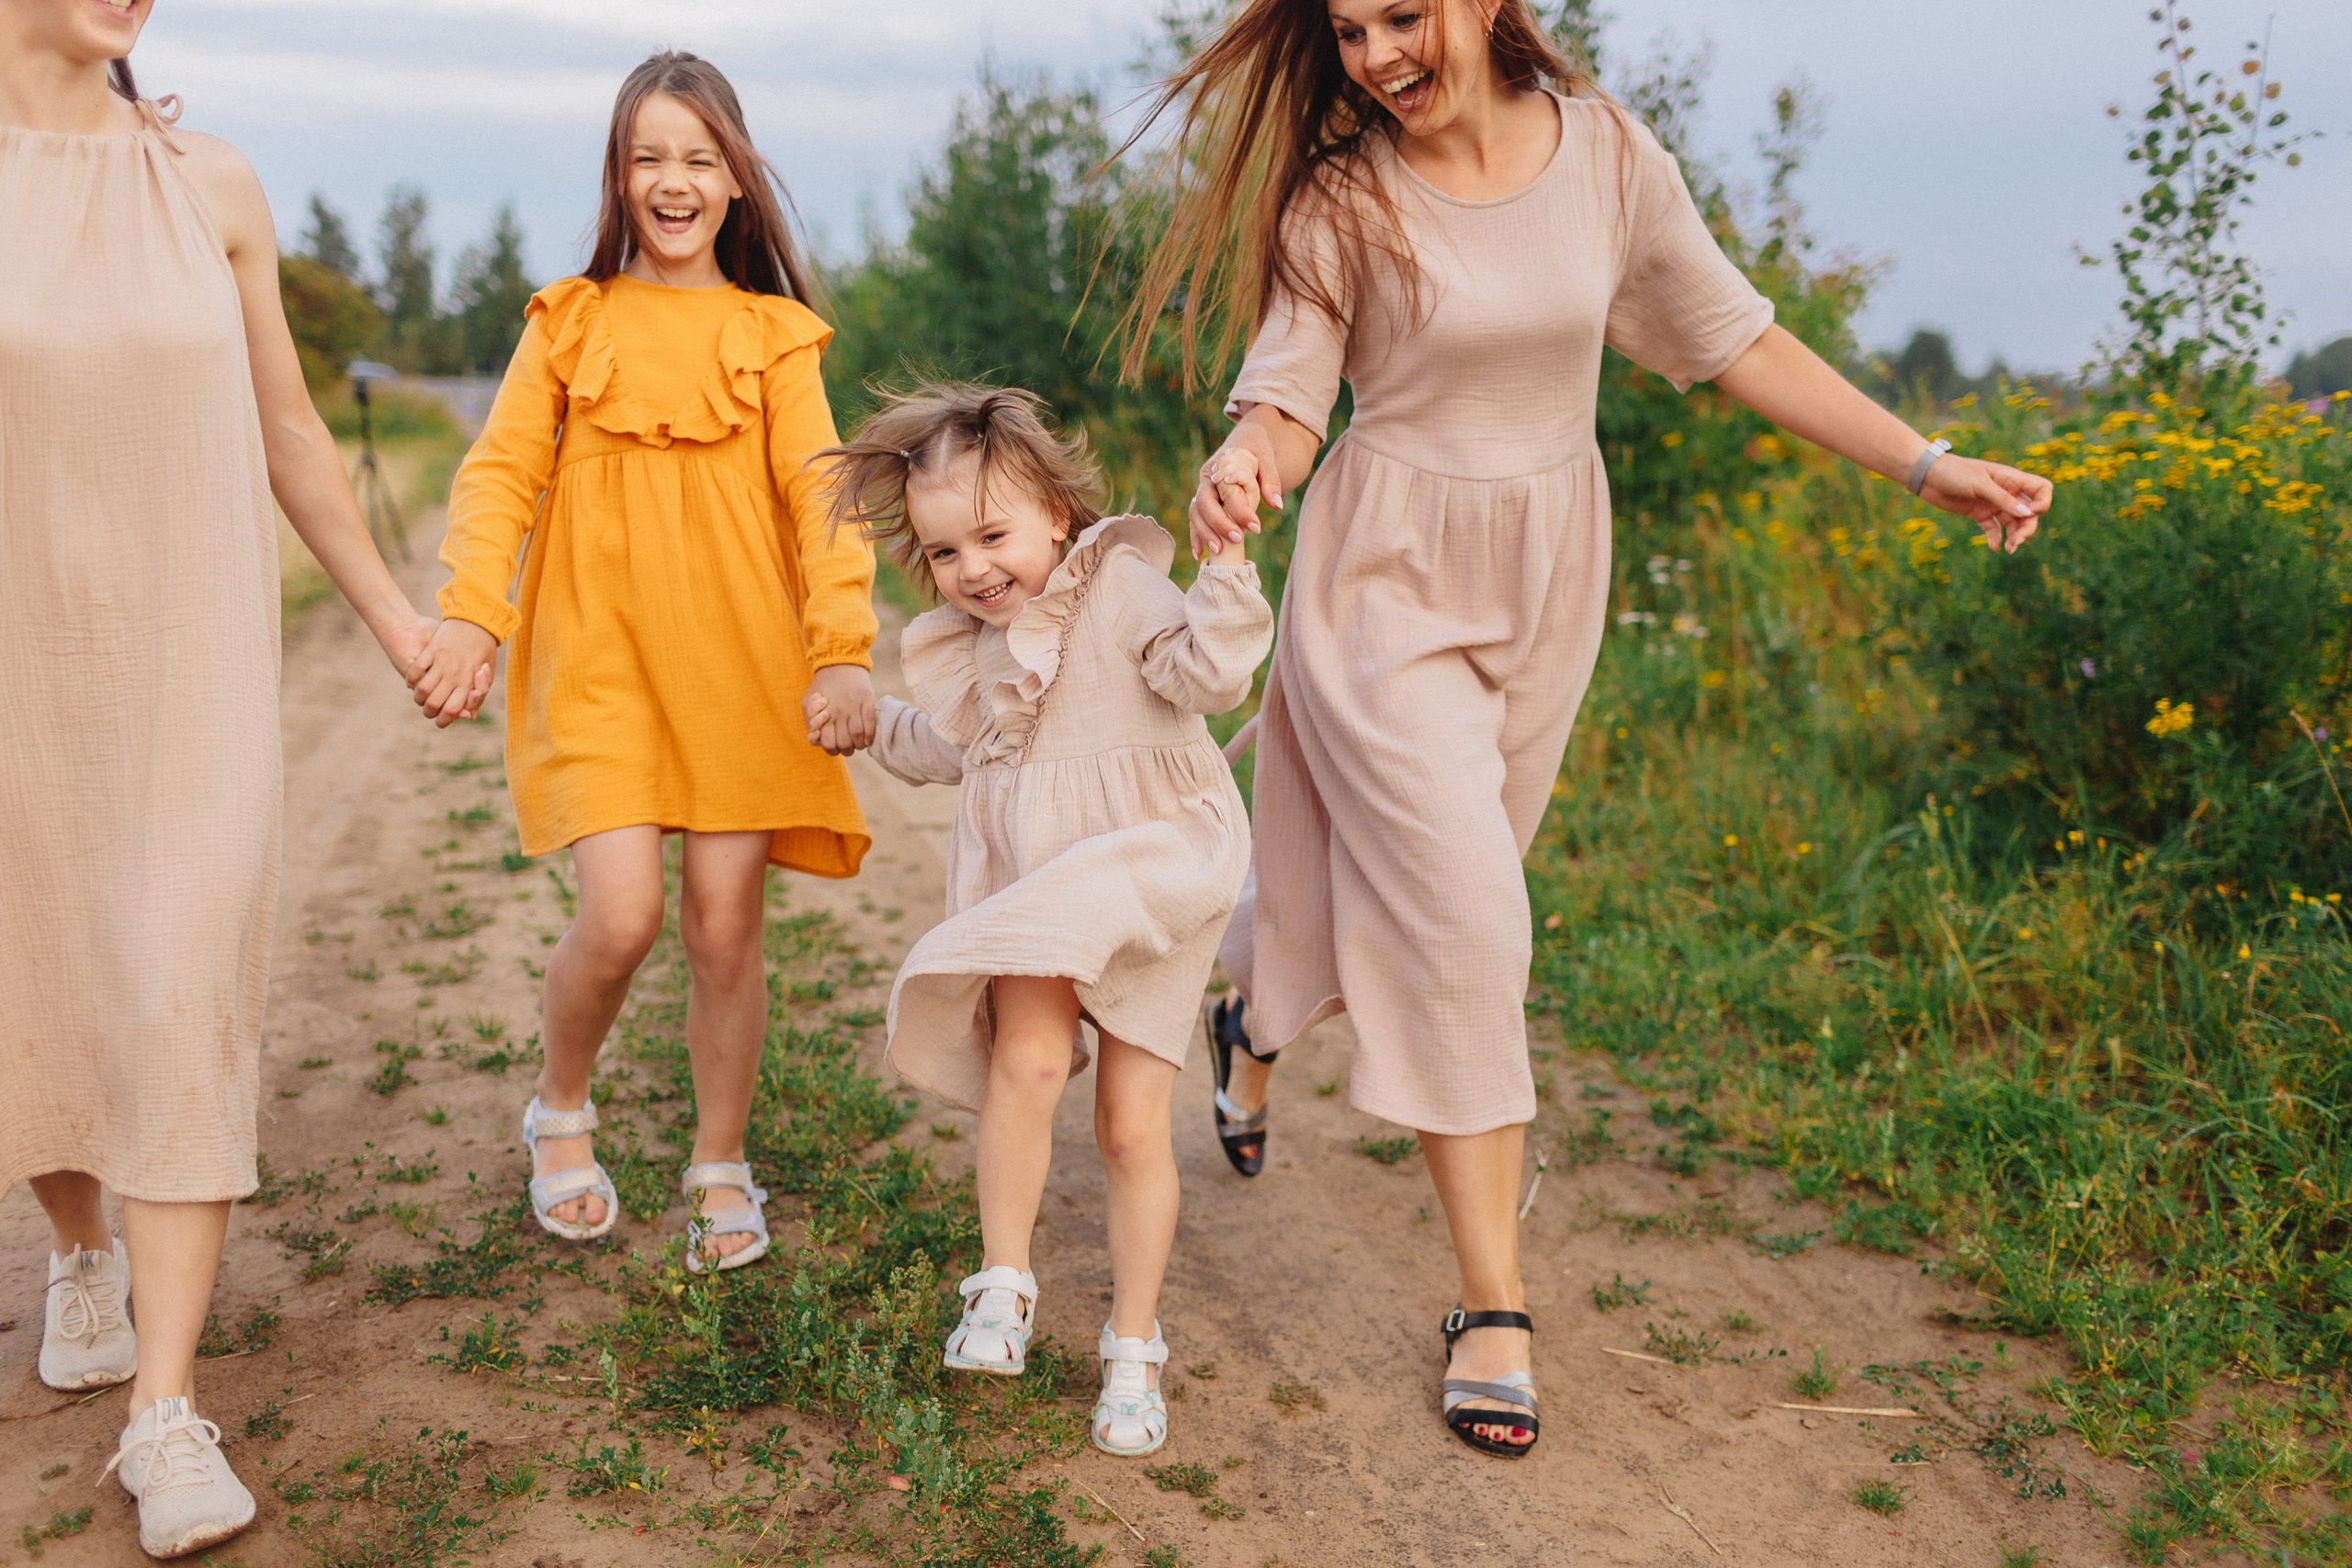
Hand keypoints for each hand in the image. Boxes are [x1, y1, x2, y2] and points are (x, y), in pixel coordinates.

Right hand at [407, 618, 498, 727]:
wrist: (476, 619)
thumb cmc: (484, 649)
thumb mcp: (487, 674)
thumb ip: (477, 695)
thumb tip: (470, 716)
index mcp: (469, 681)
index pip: (453, 710)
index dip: (444, 720)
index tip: (440, 720)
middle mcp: (454, 674)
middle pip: (434, 703)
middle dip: (429, 712)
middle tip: (428, 710)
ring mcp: (441, 662)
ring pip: (422, 689)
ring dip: (418, 697)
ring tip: (420, 697)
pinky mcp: (431, 650)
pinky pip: (416, 670)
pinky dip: (411, 680)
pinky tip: (412, 683)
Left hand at [804, 664, 875, 755]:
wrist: (839, 660)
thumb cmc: (822, 686)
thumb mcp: (807, 702)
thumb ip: (810, 722)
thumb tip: (817, 737)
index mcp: (823, 714)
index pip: (828, 743)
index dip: (831, 750)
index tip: (835, 746)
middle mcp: (838, 711)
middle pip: (844, 742)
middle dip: (847, 750)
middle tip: (848, 747)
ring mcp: (853, 705)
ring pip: (858, 735)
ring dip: (859, 745)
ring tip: (859, 744)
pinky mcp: (867, 699)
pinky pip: (870, 722)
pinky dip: (871, 735)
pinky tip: (868, 740)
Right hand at [1188, 434, 1281, 560]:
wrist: (1245, 438)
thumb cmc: (1256, 446)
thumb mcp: (1267, 457)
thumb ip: (1270, 480)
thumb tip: (1277, 505)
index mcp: (1220, 466)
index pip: (1227, 492)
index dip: (1240, 511)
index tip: (1257, 527)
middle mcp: (1207, 479)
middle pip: (1204, 504)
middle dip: (1219, 524)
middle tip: (1238, 540)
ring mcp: (1203, 491)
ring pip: (1195, 513)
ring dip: (1204, 533)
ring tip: (1218, 552)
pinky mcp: (1203, 501)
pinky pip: (1195, 519)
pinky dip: (1196, 535)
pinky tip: (1199, 554)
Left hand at [1917, 454, 2050, 553]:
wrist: (1928, 476)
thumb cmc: (1954, 473)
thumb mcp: (1980, 485)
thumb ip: (2003, 499)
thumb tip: (2028, 514)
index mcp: (2011, 479)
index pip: (2042, 489)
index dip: (2042, 503)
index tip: (2028, 513)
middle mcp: (2006, 492)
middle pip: (2029, 512)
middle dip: (2028, 527)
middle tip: (2017, 542)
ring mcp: (1993, 503)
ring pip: (2013, 522)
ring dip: (2015, 536)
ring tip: (2009, 549)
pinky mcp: (1979, 513)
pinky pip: (1994, 528)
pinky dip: (1995, 537)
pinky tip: (1993, 546)